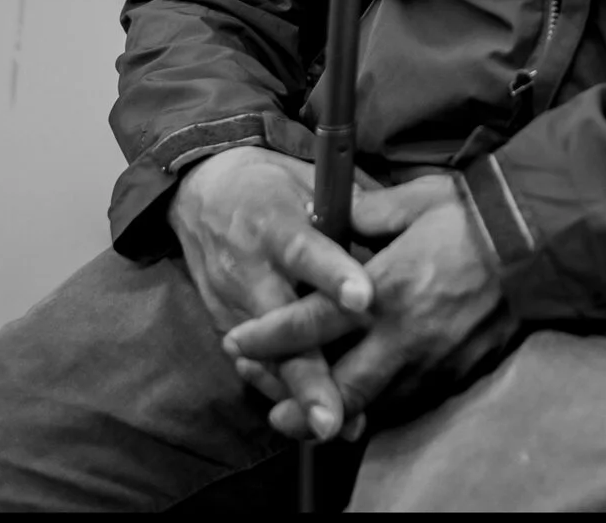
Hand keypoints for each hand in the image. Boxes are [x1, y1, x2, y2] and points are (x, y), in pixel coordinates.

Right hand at [166, 145, 372, 441]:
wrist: (200, 193)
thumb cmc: (271, 185)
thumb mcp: (309, 179)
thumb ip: (353, 210)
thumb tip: (404, 229)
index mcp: (276, 223)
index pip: (307, 250)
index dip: (334, 275)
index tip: (363, 297)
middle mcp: (251, 268)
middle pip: (282, 329)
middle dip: (310, 376)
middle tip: (334, 415)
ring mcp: (233, 302)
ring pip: (266, 358)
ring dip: (298, 395)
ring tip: (333, 427)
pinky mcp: (224, 323)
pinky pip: (253, 363)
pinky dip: (280, 389)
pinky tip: (308, 414)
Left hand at [222, 175, 518, 439]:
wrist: (541, 239)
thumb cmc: (473, 213)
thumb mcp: (412, 201)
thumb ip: (363, 215)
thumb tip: (329, 217)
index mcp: (384, 288)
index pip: (309, 324)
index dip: (268, 338)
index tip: (238, 343)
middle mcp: (404, 333)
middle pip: (338, 385)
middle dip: (297, 403)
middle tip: (270, 409)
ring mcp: (434, 358)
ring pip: (376, 403)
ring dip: (341, 410)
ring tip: (315, 414)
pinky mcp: (460, 370)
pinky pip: (413, 397)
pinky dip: (386, 402)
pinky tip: (373, 397)